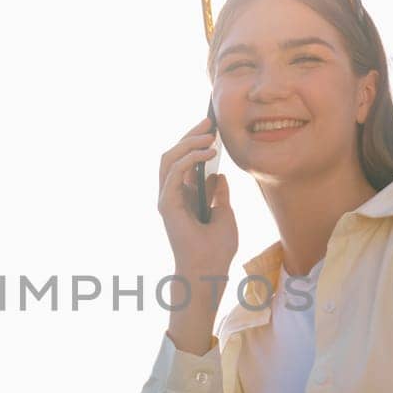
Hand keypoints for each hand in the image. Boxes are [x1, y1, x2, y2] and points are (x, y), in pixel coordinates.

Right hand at [158, 116, 237, 279]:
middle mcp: (172, 195)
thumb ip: (220, 194)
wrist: (210, 270)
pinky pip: (174, 173)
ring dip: (188, 143)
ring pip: (169, 159)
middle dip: (189, 136)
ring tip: (209, 134)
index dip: (196, 143)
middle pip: (173, 156)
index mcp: (184, 197)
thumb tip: (219, 175)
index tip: (213, 128)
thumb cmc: (217, 249)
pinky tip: (208, 152)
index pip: (184, 162)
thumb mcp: (225, 213)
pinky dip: (190, 159)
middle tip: (209, 122)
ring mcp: (167, 199)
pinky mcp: (167, 204)